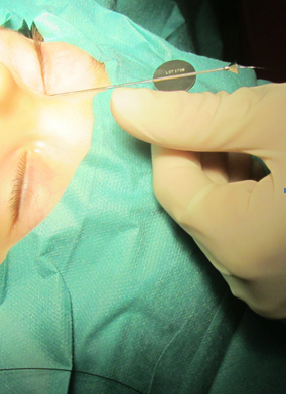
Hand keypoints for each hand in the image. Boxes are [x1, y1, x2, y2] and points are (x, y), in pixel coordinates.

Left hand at [111, 84, 285, 318]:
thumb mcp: (275, 121)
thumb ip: (194, 116)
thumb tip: (122, 105)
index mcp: (243, 246)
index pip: (172, 187)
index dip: (171, 140)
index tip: (182, 105)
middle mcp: (253, 282)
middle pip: (197, 205)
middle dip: (203, 156)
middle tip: (226, 119)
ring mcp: (273, 288)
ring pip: (223, 221)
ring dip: (227, 176)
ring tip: (254, 142)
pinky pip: (249, 237)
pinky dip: (248, 199)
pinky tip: (267, 171)